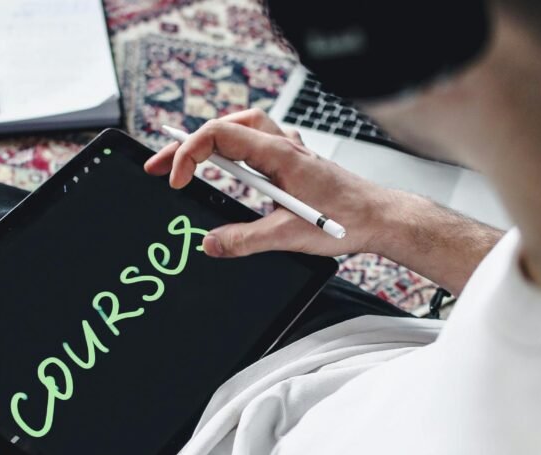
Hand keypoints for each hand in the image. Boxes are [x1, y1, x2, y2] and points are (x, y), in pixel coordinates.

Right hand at [145, 109, 412, 257]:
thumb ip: (246, 240)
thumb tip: (210, 243)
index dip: (188, 153)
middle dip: (187, 143)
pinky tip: (230, 167)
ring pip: (241, 126)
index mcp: (279, 154)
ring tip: (186, 160)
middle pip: (224, 124)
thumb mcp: (290, 236)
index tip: (175, 181)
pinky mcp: (295, 163)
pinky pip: (257, 142)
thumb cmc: (348, 219)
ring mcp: (289, 151)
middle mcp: (283, 145)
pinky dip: (234, 148)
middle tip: (161, 166)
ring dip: (211, 140)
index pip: (219, 135)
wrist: (380, 217)